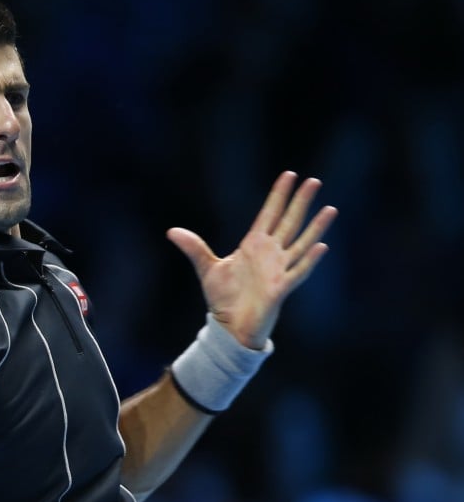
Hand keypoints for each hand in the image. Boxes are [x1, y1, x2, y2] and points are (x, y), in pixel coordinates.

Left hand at [167, 171, 337, 348]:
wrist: (228, 326)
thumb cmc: (223, 298)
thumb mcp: (207, 268)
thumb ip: (194, 248)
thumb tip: (172, 232)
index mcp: (254, 245)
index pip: (269, 214)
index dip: (278, 196)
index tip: (289, 175)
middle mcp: (270, 254)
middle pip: (289, 222)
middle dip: (300, 202)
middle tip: (313, 181)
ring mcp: (278, 269)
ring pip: (301, 244)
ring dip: (316, 227)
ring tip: (330, 209)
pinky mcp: (281, 288)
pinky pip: (299, 271)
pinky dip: (310, 260)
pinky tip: (321, 246)